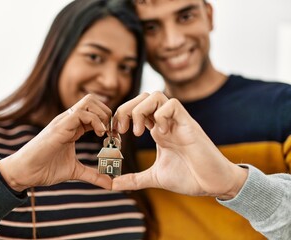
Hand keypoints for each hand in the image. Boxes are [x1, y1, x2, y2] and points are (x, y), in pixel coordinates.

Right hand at [0, 94, 112, 191]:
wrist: (24, 172)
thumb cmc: (45, 169)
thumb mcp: (75, 172)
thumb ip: (93, 175)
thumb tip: (110, 183)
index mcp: (72, 127)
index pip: (94, 112)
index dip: (107, 121)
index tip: (114, 137)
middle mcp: (68, 120)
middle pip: (92, 101)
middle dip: (107, 113)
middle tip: (112, 132)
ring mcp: (63, 121)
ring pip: (88, 102)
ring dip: (102, 115)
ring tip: (105, 133)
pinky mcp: (59, 127)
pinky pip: (81, 113)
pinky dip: (95, 121)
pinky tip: (99, 134)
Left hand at [113, 92, 247, 198]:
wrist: (213, 183)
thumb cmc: (189, 177)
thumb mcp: (155, 177)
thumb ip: (134, 179)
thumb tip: (113, 184)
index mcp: (157, 131)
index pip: (136, 109)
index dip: (121, 116)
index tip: (115, 134)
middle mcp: (166, 122)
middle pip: (142, 97)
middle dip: (126, 109)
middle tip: (122, 130)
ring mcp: (177, 121)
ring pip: (155, 95)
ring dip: (140, 110)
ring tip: (139, 132)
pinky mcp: (188, 124)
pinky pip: (172, 105)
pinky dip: (161, 115)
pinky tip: (161, 134)